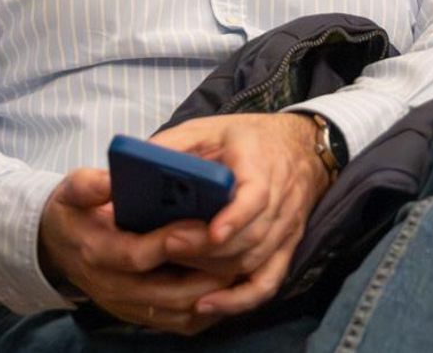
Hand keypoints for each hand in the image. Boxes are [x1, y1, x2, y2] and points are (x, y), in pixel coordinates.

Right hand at [37, 169, 233, 334]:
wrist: (57, 247)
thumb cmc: (73, 213)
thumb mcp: (72, 191)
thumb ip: (90, 185)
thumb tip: (111, 179)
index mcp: (98, 252)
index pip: (139, 255)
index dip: (173, 242)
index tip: (204, 224)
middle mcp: (113, 286)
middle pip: (168, 292)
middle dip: (206, 273)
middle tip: (237, 249)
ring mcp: (127, 305)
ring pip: (179, 311)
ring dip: (212, 293)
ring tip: (239, 265)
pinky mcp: (140, 316)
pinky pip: (180, 322)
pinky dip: (207, 308)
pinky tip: (227, 286)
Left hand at [148, 112, 330, 317]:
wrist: (300, 147)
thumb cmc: (248, 138)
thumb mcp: (209, 127)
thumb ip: (175, 145)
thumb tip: (132, 167)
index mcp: (262, 166)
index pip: (257, 197)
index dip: (235, 218)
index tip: (211, 232)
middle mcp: (280, 201)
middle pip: (249, 237)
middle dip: (207, 248)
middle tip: (168, 246)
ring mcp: (285, 229)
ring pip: (252, 261)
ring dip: (214, 269)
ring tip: (176, 265)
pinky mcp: (285, 249)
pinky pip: (267, 283)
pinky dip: (239, 300)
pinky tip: (207, 305)